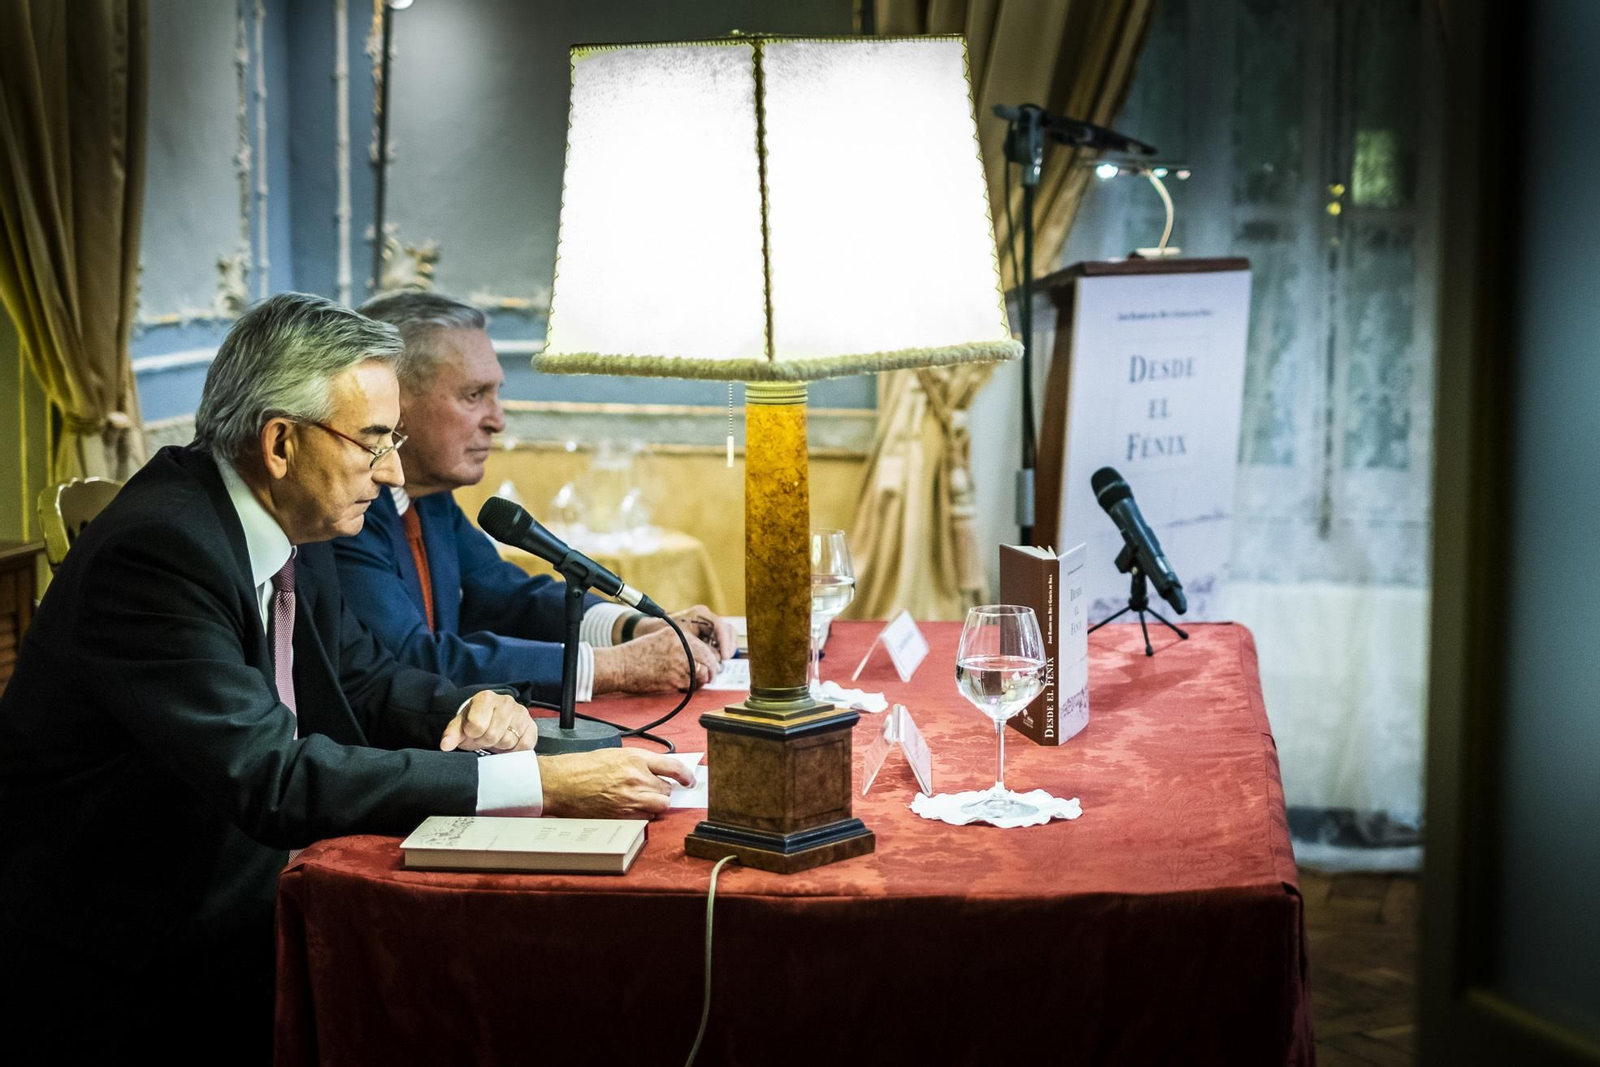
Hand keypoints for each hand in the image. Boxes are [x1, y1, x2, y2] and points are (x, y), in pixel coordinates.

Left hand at [439, 691, 536, 752]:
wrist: (494, 714)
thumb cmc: (476, 719)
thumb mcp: (461, 724)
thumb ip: (452, 734)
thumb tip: (445, 745)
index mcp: (485, 698)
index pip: (476, 725)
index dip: (471, 735)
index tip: (472, 732)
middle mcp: (505, 702)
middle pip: (492, 735)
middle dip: (484, 742)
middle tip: (483, 738)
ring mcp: (520, 713)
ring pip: (507, 742)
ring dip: (498, 746)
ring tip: (496, 738)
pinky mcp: (531, 726)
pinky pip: (523, 746)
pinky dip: (513, 750)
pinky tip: (508, 743)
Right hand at [538, 749, 695, 817]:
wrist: (563, 783)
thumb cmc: (585, 767)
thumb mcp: (618, 754)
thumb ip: (642, 762)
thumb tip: (662, 772)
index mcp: (636, 759)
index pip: (674, 767)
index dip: (686, 776)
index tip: (689, 781)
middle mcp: (637, 779)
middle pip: (668, 790)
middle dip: (664, 790)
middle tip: (652, 788)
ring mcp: (631, 799)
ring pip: (660, 806)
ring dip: (656, 803)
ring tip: (641, 798)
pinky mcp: (623, 815)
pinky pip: (646, 818)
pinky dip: (644, 814)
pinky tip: (631, 807)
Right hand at [592, 627, 719, 693]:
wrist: (619, 666)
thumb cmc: (636, 654)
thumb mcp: (660, 638)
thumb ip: (679, 644)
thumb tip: (698, 656)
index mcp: (677, 635)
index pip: (705, 647)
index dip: (711, 658)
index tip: (712, 663)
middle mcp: (681, 647)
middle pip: (708, 660)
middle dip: (713, 670)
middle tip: (713, 675)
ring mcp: (678, 664)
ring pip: (702, 674)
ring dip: (703, 680)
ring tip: (701, 681)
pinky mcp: (674, 680)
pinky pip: (691, 686)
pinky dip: (691, 688)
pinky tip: (686, 686)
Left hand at [634, 605, 735, 661]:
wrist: (649, 631)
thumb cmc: (660, 633)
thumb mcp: (678, 640)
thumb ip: (697, 649)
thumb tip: (714, 660)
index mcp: (700, 614)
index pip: (720, 626)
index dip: (725, 642)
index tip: (725, 657)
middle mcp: (706, 618)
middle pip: (728, 630)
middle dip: (728, 647)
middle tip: (724, 662)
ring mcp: (707, 626)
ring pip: (726, 637)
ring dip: (725, 651)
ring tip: (718, 665)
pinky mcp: (706, 635)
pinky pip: (719, 643)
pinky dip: (719, 653)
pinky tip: (712, 663)